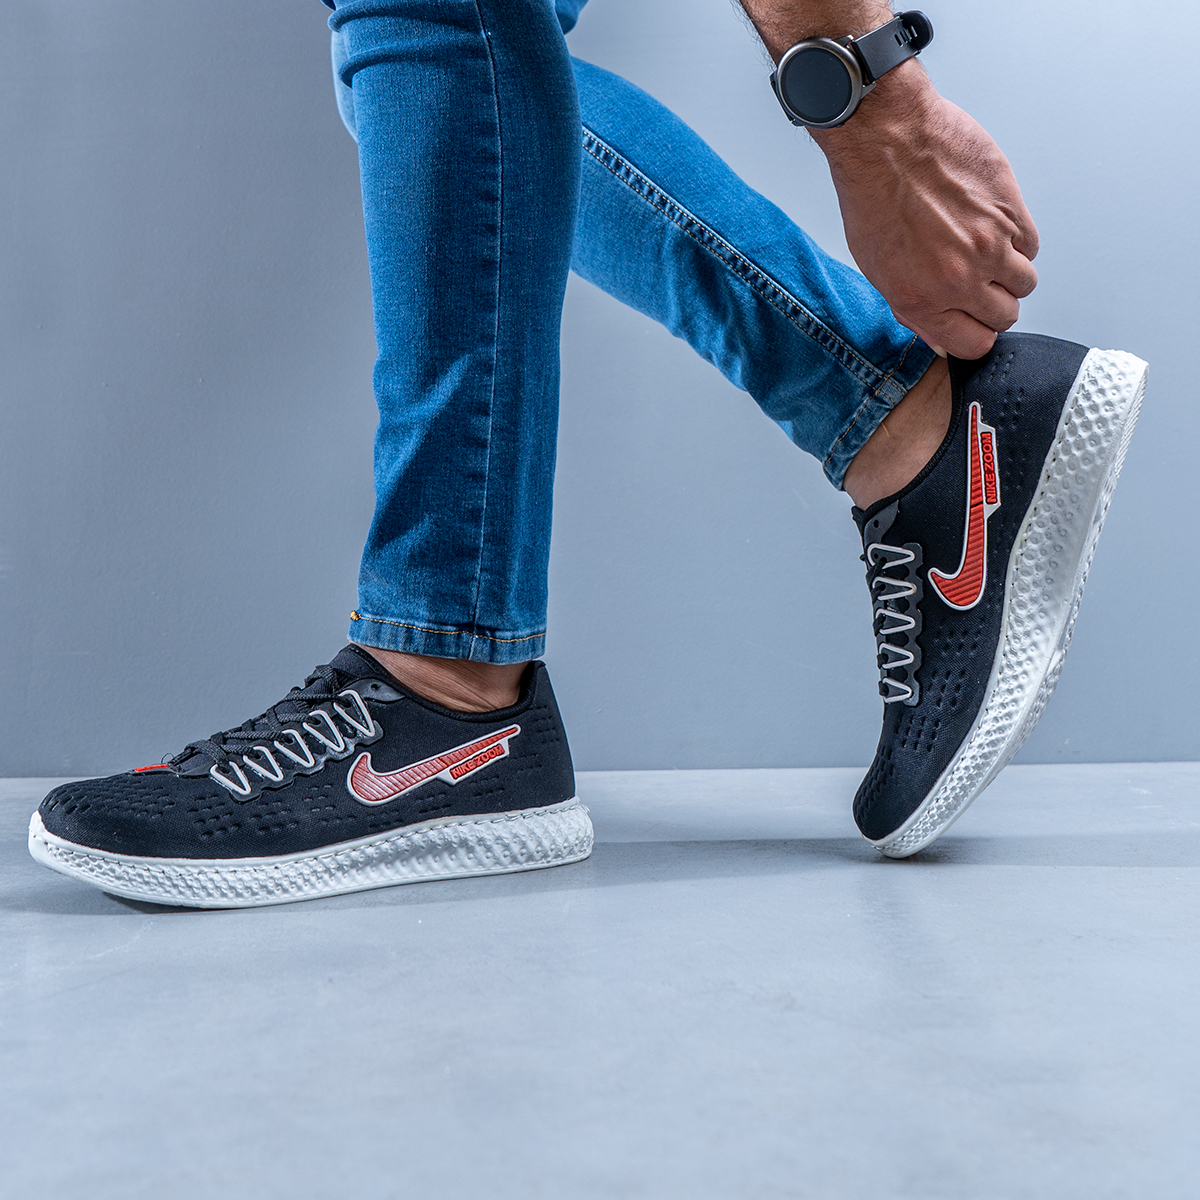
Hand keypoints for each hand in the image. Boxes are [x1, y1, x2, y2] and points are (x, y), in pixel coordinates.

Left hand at [813, 67, 1038, 359]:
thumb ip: (913, 308)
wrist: (886, 137)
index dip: (975, 334)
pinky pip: (1031, 245)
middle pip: (1004, 316)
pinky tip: (994, 226)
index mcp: (921, 300)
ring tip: (986, 251)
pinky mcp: (1011, 210)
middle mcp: (959, 279)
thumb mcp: (877, 269)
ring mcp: (989, 245)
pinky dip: (1018, 242)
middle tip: (979, 284)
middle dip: (993, 305)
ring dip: (1010, 273)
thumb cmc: (872, 196)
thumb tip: (940, 336)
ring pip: (1025, 283)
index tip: (972, 322)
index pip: (973, 345)